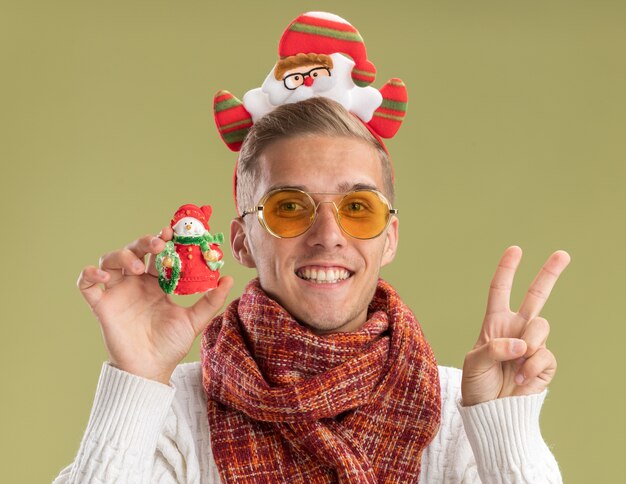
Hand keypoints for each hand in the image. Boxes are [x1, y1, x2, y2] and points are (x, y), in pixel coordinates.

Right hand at [76, 227, 232, 383]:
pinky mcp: (101, 305)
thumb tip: (229, 279)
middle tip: (158, 243)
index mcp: (157, 283)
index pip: (158, 253)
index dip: (162, 239)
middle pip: (134, 250)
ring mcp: (117, 292)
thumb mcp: (195, 321)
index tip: (172, 231)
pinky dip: (90, 273)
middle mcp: (136, 283)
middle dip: (144, 241)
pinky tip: (104, 277)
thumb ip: (211, 301)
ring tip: (138, 267)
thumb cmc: (171, 345)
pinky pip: (86, 283)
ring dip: (122, 255)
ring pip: (110, 260)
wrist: (151, 369)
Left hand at [461, 246, 569, 405]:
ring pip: (541, 326)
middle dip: (549, 274)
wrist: (492, 412)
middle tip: (563, 253)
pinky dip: (531, 368)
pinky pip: (544, 355)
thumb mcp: (474, 363)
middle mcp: (516, 329)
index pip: (501, 291)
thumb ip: (494, 349)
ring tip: (515, 365)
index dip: (507, 270)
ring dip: (529, 343)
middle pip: (536, 296)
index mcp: (495, 323)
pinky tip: (521, 380)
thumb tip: (522, 344)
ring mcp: (532, 345)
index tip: (515, 250)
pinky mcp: (544, 364)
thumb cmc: (477, 385)